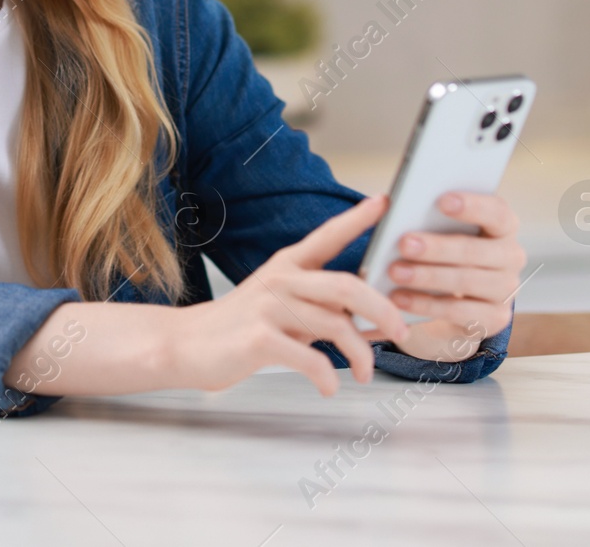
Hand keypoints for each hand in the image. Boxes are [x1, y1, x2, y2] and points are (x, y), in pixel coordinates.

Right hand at [169, 195, 409, 396]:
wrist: (188, 345)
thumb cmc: (243, 327)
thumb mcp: (287, 309)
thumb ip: (327, 309)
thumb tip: (379, 321)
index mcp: (288, 265)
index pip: (328, 235)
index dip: (358, 219)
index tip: (384, 202)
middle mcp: (281, 279)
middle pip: (346, 284)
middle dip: (383, 309)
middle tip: (402, 332)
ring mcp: (268, 307)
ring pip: (335, 324)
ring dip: (361, 354)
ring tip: (367, 373)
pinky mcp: (259, 338)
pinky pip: (310, 358)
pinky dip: (328, 377)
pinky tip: (328, 386)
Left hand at [377, 191, 525, 361]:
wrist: (451, 300)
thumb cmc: (442, 252)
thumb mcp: (438, 231)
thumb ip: (426, 216)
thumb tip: (391, 203)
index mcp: (502, 226)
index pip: (497, 211)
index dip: (472, 205)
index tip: (441, 201)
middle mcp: (511, 256)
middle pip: (475, 250)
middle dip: (437, 247)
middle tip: (403, 243)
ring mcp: (506, 289)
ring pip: (467, 281)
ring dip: (428, 277)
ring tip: (395, 272)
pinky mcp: (495, 318)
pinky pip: (459, 312)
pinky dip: (426, 304)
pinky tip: (400, 298)